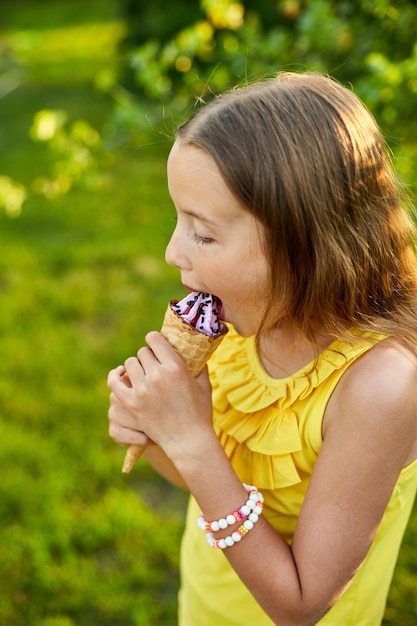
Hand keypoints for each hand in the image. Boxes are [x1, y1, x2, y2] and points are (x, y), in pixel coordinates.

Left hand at [107, 331, 213, 459]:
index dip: (155, 340)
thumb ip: (199, 365)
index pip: (155, 339)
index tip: (156, 345)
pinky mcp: (132, 403)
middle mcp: (157, 375)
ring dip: (136, 366)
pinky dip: (115, 376)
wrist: (189, 441)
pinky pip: (114, 382)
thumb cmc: (200, 412)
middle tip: (154, 364)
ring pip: (130, 364)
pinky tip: (121, 375)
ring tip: (142, 373)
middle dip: (148, 356)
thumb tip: (195, 350)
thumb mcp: (204, 384)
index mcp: (175, 367)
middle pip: (142, 352)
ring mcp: (142, 390)